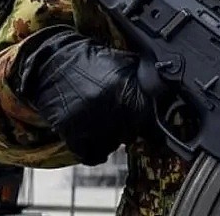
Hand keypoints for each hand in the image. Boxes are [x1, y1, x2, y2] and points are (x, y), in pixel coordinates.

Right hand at [11, 26, 152, 164]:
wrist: (52, 63)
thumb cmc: (90, 62)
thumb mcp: (123, 63)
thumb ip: (144, 80)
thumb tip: (167, 94)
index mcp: (123, 87)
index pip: (149, 116)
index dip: (152, 120)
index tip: (152, 123)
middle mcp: (107, 105)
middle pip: (132, 133)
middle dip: (132, 127)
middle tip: (124, 117)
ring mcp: (87, 121)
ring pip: (114, 145)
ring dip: (114, 138)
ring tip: (107, 122)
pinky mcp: (70, 133)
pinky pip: (92, 155)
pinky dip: (96, 150)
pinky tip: (95, 136)